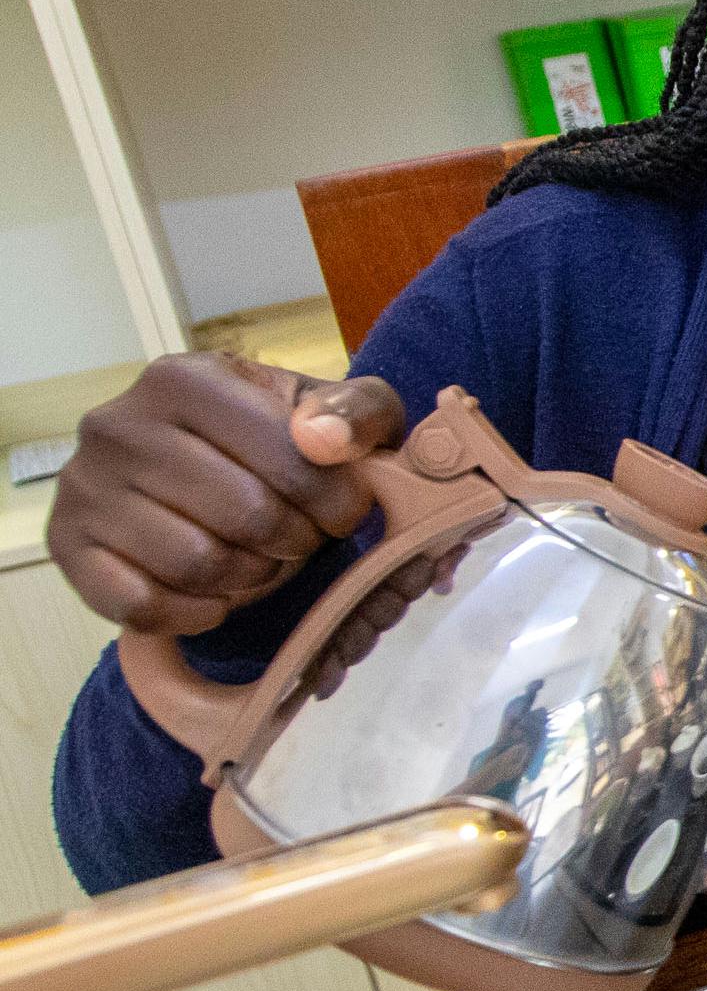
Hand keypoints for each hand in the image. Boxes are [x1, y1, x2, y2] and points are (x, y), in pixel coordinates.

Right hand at [49, 357, 404, 637]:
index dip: (336, 500)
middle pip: (246, 516)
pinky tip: (215, 596)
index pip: (289, 457)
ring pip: (196, 565)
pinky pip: (141, 605)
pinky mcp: (65, 544)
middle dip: (294, 541)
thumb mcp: (340, 411)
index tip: (342, 511)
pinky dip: (194, 612)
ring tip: (257, 558)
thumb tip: (323, 441)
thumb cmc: (284, 440)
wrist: (210, 471)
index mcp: (185, 378)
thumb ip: (357, 412)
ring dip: (248, 577)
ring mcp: (83, 485)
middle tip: (299, 539)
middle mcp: (118, 424)